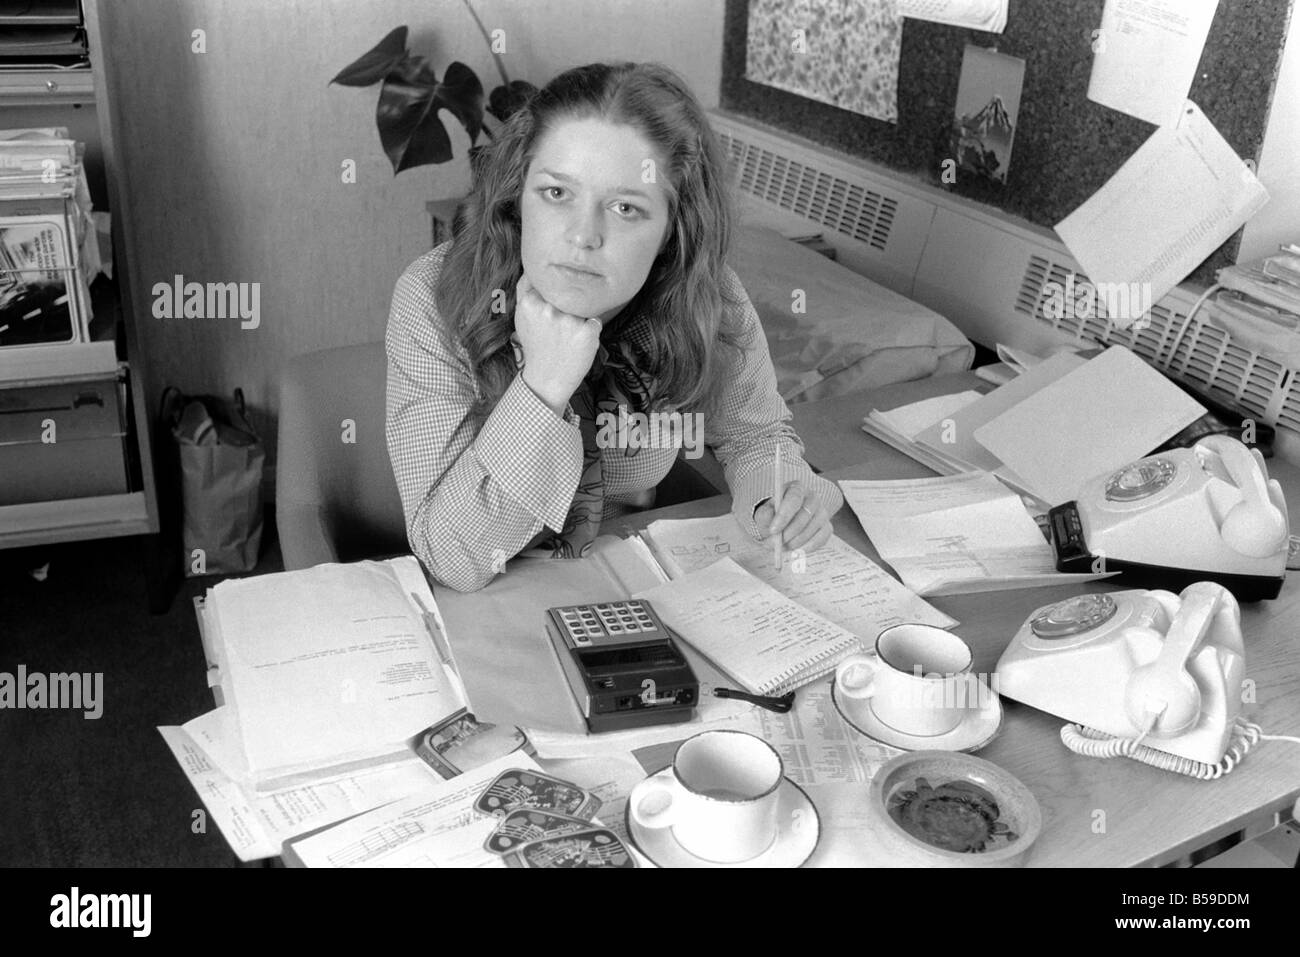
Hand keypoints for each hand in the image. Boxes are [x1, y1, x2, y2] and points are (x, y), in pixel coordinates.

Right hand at [512, 273, 601, 412]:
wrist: (547, 378)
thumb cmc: (536, 345)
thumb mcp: (522, 316)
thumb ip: (524, 289)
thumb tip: (532, 266)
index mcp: (530, 302)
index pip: (551, 283)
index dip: (555, 295)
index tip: (551, 309)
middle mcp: (548, 309)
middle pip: (569, 293)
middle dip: (568, 307)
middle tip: (559, 328)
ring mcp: (568, 320)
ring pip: (583, 306)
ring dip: (580, 318)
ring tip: (567, 337)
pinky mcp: (586, 332)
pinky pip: (595, 320)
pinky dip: (591, 330)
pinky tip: (578, 343)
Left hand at [754, 480, 832, 555]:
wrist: (782, 525)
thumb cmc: (773, 516)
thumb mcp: (764, 514)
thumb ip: (765, 517)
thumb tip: (773, 528)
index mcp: (796, 488)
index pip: (794, 498)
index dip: (784, 515)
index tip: (773, 530)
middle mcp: (812, 497)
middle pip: (806, 513)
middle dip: (790, 531)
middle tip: (777, 544)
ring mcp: (822, 512)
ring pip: (813, 527)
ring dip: (796, 541)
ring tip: (782, 547)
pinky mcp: (827, 527)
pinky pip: (820, 539)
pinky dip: (807, 547)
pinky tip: (795, 551)